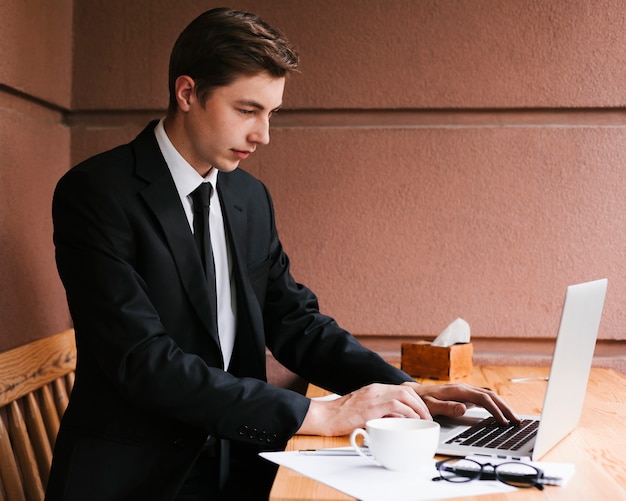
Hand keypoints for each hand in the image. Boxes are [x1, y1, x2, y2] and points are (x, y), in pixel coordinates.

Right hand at [297, 383, 432, 435]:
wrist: (324, 416)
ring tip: (423, 419)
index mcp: (374, 389)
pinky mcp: (371, 406)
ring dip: (418, 407)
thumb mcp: (363, 410)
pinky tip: (412, 420)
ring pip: (404, 394)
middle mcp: (375, 389)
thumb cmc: (340, 417)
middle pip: (406, 390)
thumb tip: (395, 419)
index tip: (421, 411)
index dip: (415, 400)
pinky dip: (408, 412)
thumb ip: (379, 411)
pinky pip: (396, 405)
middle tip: (426, 417)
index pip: (401, 389)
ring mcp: (373, 396)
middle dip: (420, 403)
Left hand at [401, 381, 520, 424]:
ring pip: (489, 396)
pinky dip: (495, 405)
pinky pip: (484, 398)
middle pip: (490, 395)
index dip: (495, 410)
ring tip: (513, 419)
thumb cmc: (422, 401)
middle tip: (517, 421)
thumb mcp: (431, 405)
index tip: (503, 421)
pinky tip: (500, 414)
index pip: (483, 398)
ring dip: (502, 406)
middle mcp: (464, 389)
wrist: (415, 393)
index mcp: (458, 390)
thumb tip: (464, 409)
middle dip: (505, 407)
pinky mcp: (465, 396)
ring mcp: (465, 391)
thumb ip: (447, 407)